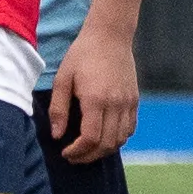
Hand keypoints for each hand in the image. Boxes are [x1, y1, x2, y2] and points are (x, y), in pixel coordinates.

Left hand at [48, 16, 141, 164]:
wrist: (110, 36)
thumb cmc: (82, 55)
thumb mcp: (62, 79)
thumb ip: (58, 109)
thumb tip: (57, 135)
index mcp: (96, 99)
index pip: (90, 138)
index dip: (78, 151)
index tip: (66, 153)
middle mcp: (115, 104)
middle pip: (107, 144)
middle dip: (89, 156)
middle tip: (74, 156)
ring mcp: (128, 102)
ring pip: (121, 139)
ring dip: (104, 150)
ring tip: (88, 149)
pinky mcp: (135, 100)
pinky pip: (130, 128)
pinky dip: (118, 138)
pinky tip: (104, 136)